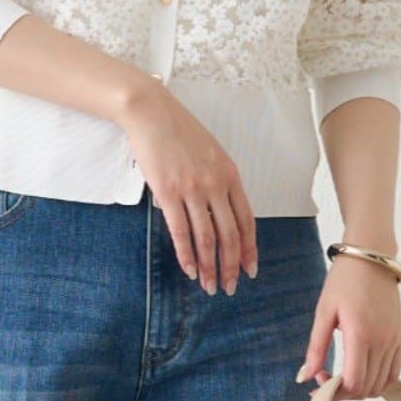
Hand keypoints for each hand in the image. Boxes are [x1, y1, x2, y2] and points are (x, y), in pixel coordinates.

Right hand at [114, 78, 257, 294]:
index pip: (246, 220)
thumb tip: (218, 211)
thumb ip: (218, 180)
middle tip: (229, 287)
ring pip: (207, 238)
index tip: (250, 269)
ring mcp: (192, 189)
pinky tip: (190, 270)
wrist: (151, 113)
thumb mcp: (210, 153)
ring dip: (209, 267)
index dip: (249, 249)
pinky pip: (181, 231)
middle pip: (229, 235)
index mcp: (230, 175)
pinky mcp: (168, 192)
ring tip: (209, 286)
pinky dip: (187, 255)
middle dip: (230, 266)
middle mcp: (215, 184)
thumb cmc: (178, 132)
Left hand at [297, 255, 400, 398]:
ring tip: (343, 378)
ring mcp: (394, 340)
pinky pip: (394, 372)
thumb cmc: (344, 281)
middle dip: (345, 394)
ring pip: (382, 384)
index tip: (319, 384)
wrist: (372, 257)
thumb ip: (316, 348)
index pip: (353, 382)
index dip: (335, 393)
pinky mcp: (400, 337)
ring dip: (362, 390)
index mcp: (360, 334)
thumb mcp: (324, 312)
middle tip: (327, 381)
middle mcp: (382, 341)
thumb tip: (304, 377)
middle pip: (367, 388)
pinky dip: (378, 381)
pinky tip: (361, 373)